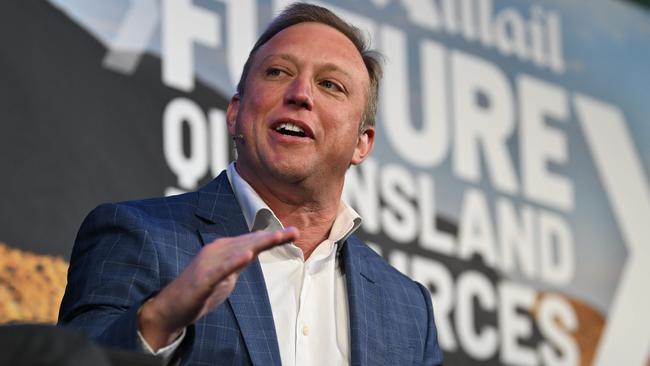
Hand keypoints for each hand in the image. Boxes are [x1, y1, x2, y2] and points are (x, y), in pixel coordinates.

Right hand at [138, 227, 298, 349]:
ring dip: (258, 243)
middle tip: (294, 231)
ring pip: (238, 250)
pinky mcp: (203, 279)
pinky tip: (247, 255)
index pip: (253, 240)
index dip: (273, 236)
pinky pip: (221, 269)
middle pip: (250, 242)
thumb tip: (253, 251)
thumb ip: (239, 263)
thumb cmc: (199, 291)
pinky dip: (234, 261)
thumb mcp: (226, 275)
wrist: (169, 308)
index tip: (294, 232)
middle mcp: (217, 251)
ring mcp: (209, 264)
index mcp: (224, 250)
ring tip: (277, 236)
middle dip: (272, 236)